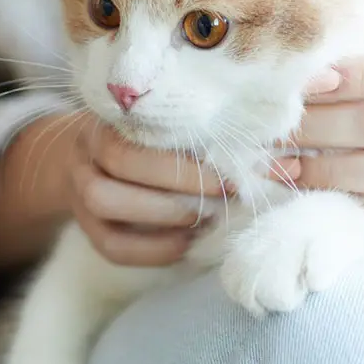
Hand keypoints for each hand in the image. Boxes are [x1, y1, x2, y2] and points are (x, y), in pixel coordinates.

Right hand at [67, 124, 239, 265]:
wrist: (88, 158)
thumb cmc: (148, 140)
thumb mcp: (171, 127)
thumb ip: (214, 137)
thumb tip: (285, 163)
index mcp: (114, 114)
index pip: (144, 126)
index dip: (188, 153)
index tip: (235, 168)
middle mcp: (87, 146)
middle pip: (121, 160)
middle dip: (182, 181)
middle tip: (227, 193)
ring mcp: (78, 186)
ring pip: (104, 200)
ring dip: (162, 213)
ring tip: (203, 219)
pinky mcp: (83, 225)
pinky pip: (109, 245)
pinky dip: (150, 250)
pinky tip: (184, 244)